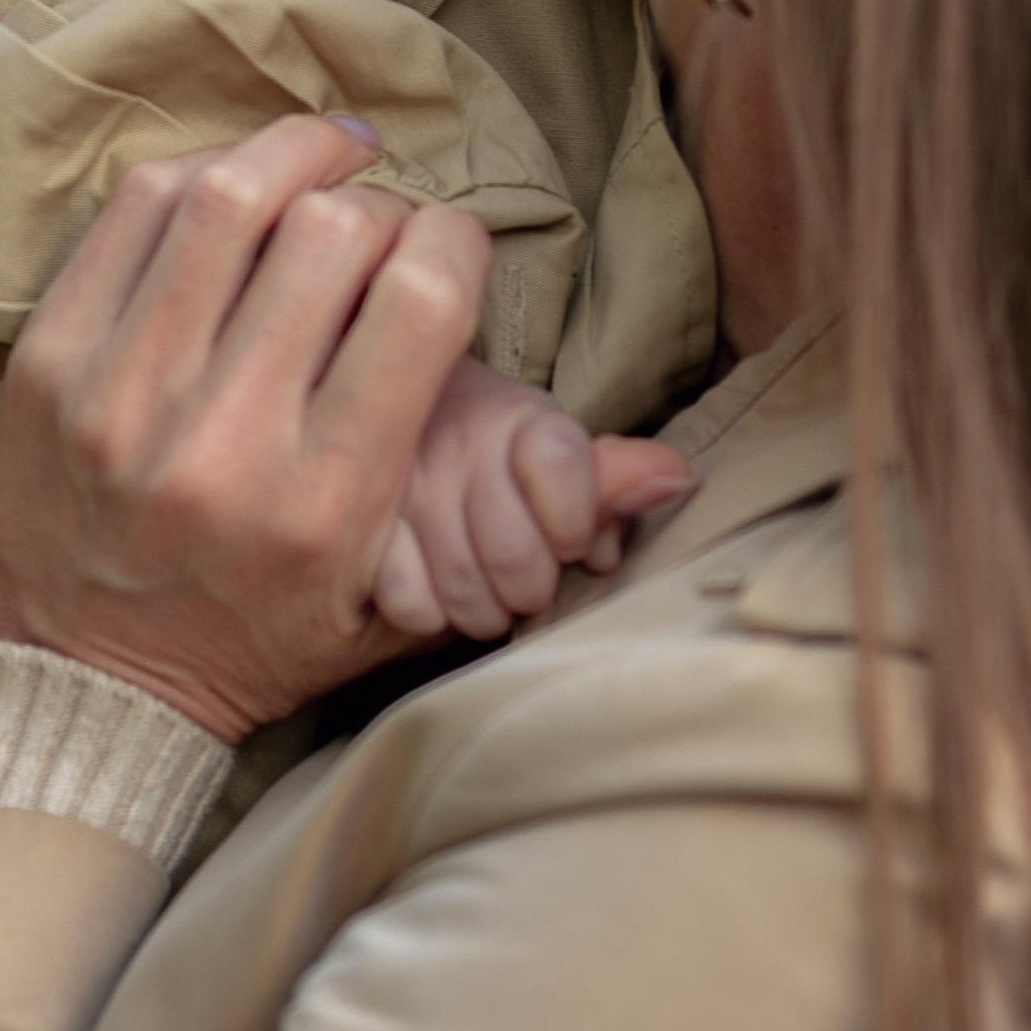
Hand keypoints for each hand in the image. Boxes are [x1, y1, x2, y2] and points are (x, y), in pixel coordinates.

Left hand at [0, 113, 490, 739]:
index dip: (455, 245)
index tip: (451, 252)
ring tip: (330, 156)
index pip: (422, 303)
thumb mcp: (394, 612)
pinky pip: (135, 216)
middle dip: (381, 206)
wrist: (69, 687)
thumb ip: (530, 526)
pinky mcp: (51, 360)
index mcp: (326, 500)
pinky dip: (200, 178)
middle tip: (386, 220)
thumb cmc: (248, 646)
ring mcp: (124, 391)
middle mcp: (225, 438)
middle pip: (333, 237)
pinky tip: (236, 187)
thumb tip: (670, 469)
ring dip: (295, 154)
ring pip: (228, 199)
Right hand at [371, 360, 693, 640]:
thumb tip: (673, 479)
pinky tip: (435, 585)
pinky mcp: (356, 529)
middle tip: (524, 575)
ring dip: (486, 607)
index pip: (565, 473)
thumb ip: (612, 475)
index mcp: (520, 418)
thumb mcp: (555, 452)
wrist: (392, 417)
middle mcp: (456, 443)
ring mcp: (400, 487)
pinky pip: (413, 605)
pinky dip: (432, 613)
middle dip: (532, 585)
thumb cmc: (495, 450)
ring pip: (467, 592)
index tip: (573, 540)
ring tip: (484, 584)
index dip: (576, 526)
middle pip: (517, 558)